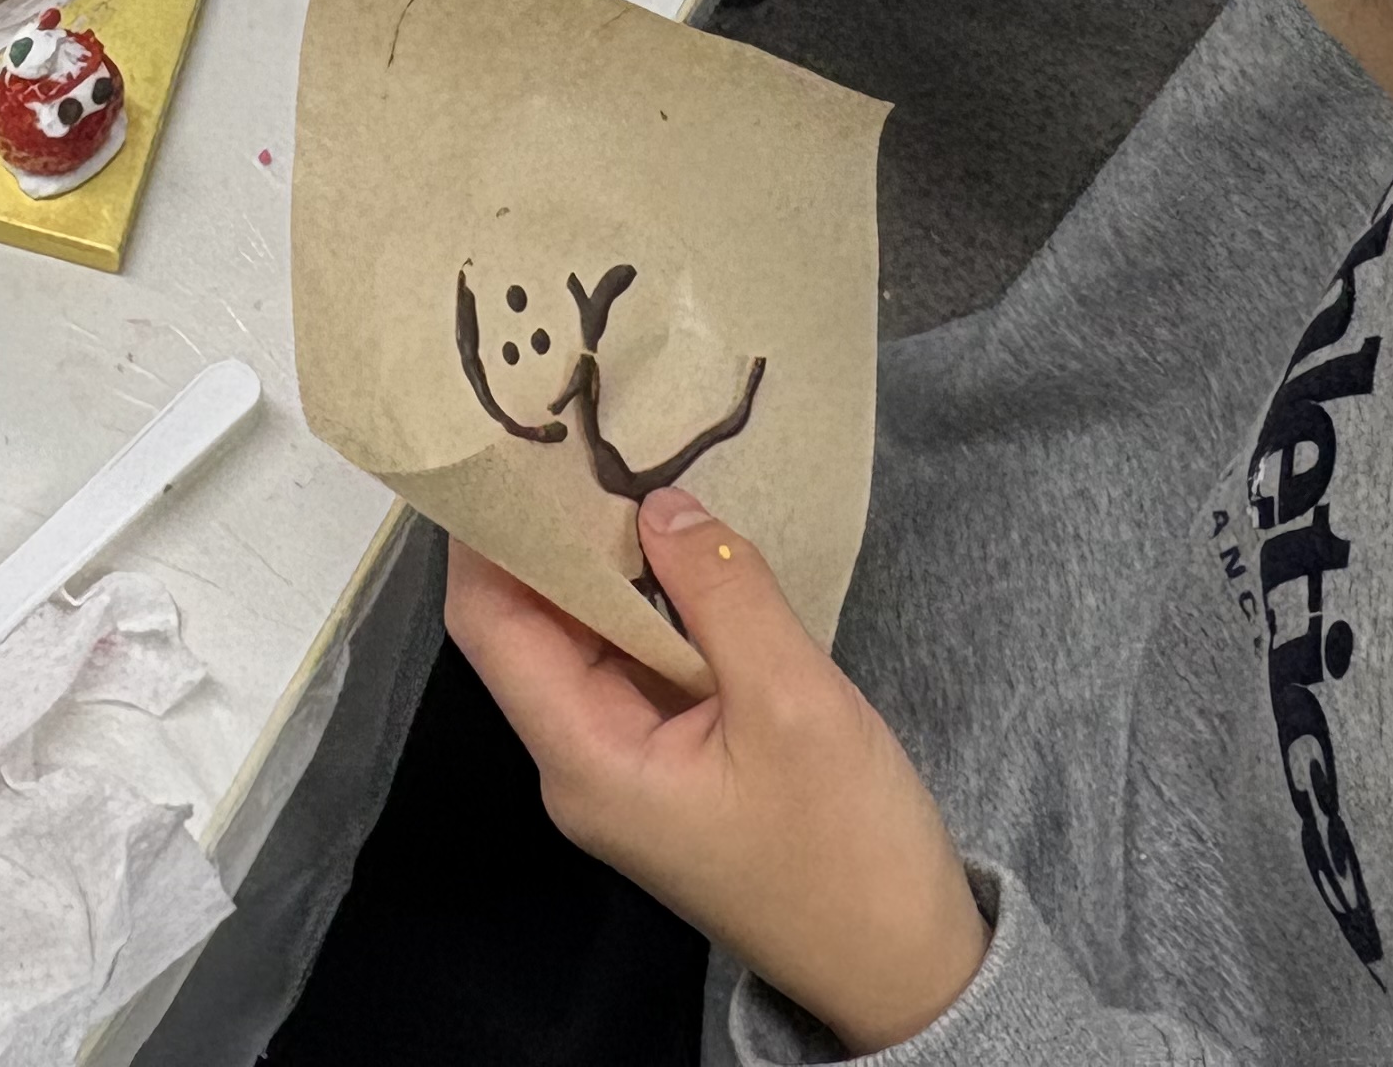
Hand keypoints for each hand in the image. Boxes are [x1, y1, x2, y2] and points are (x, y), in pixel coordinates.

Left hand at [446, 491, 985, 1055]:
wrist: (906, 967)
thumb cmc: (849, 853)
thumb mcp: (795, 704)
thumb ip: (724, 592)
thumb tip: (661, 503)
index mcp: (585, 759)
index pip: (491, 624)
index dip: (486, 532)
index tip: (505, 440)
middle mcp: (582, 762)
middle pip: (530, 624)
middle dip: (548, 529)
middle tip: (579, 425)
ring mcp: (626, 764)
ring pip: (587, 638)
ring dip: (605, 559)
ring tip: (625, 458)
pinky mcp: (672, 761)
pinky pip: (637, 662)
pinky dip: (650, 599)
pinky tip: (679, 541)